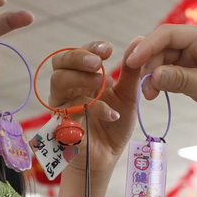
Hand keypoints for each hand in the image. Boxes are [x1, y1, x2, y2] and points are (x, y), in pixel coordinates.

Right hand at [48, 39, 142, 179]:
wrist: (108, 156)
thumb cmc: (114, 126)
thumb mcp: (127, 96)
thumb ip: (131, 72)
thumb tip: (138, 40)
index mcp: (82, 79)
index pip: (77, 54)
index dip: (89, 48)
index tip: (108, 50)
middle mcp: (67, 89)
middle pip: (59, 63)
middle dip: (78, 57)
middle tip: (99, 63)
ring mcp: (62, 106)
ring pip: (58, 81)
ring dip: (80, 78)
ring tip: (102, 83)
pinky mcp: (63, 125)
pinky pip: (71, 111)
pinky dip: (94, 110)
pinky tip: (112, 114)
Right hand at [124, 24, 196, 130]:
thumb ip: (180, 80)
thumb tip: (151, 76)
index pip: (168, 34)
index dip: (147, 46)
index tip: (132, 62)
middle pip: (162, 47)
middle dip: (149, 65)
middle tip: (144, 88)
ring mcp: (193, 59)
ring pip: (163, 62)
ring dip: (153, 76)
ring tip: (149, 96)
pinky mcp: (191, 74)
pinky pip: (169, 74)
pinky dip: (159, 83)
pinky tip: (154, 95)